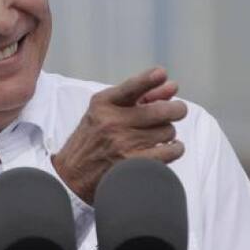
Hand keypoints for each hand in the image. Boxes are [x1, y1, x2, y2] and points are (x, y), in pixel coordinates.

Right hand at [52, 66, 186, 202]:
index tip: (161, 73)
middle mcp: (112, 122)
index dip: (148, 79)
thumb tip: (173, 87)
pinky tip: (168, 148)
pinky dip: (175, 148)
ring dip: (168, 132)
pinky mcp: (132, 165)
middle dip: (176, 109)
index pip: (130, 87)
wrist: (72, 175)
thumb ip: (140, 96)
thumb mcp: (106, 110)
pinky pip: (169, 151)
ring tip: (159, 135)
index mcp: (104, 103)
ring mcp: (122, 144)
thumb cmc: (93, 138)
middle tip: (178, 110)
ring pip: (167, 130)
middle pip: (161, 111)